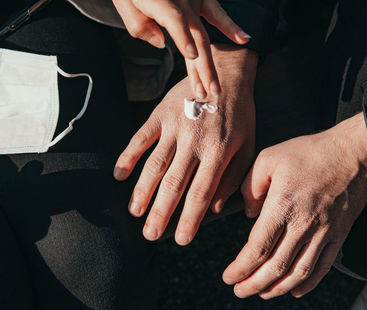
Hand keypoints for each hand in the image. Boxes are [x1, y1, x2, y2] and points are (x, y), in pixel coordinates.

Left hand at [112, 0, 250, 98]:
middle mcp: (183, 2)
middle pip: (195, 39)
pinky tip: (245, 39)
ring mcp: (195, 0)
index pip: (175, 21)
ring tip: (215, 87)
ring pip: (205, 35)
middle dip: (201, 69)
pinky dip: (231, 27)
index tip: (192, 56)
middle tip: (207, 93)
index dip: (183, 38)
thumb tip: (161, 44)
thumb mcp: (125, 3)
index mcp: (161, 1)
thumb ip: (140, 26)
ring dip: (210, 63)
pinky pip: (218, 13)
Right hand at [114, 44, 256, 244]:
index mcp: (218, 152)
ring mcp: (175, 127)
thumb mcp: (249, 144)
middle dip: (161, 213)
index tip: (181, 240)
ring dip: (142, 191)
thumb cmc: (240, 112)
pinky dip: (128, 156)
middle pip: (174, 185)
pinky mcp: (160, 114)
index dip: (190, 219)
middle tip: (150, 235)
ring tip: (134, 213)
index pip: (201, 194)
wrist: (226, 71)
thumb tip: (217, 208)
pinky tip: (118, 175)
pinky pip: (140, 138)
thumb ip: (235, 177)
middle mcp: (194, 143)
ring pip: (154, 165)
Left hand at [223, 113, 366, 298]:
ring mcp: (324, 232)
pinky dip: (307, 283)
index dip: (240, 267)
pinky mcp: (338, 235)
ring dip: (277, 288)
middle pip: (276, 266)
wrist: (352, 152)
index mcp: (283, 205)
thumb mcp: (268, 158)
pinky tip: (294, 290)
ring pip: (299, 272)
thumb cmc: (308, 152)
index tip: (228, 277)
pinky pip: (323, 267)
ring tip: (262, 293)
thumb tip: (248, 214)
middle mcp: (304, 224)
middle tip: (239, 291)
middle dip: (254, 284)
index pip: (257, 247)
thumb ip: (250, 186)